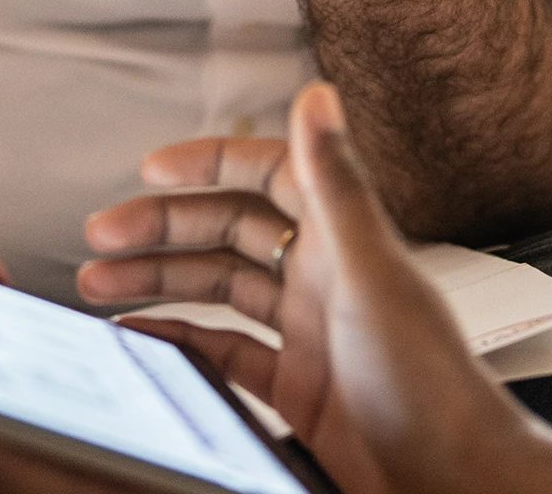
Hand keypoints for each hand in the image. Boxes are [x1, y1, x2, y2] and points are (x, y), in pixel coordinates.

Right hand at [82, 83, 537, 493]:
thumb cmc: (430, 384)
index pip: (268, 175)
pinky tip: (141, 337)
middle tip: (102, 233)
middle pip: (229, 231)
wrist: (453, 480)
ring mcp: (309, 334)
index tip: (152, 167)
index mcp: (343, 240)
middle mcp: (324, 279)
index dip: (210, 163)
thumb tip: (318, 95)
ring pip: (219, 290)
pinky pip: (224, 352)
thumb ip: (335, 184)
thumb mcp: (370, 272)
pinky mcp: (298, 390)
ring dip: (159, 281)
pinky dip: (179, 341)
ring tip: (98, 283)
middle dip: (163, 228)